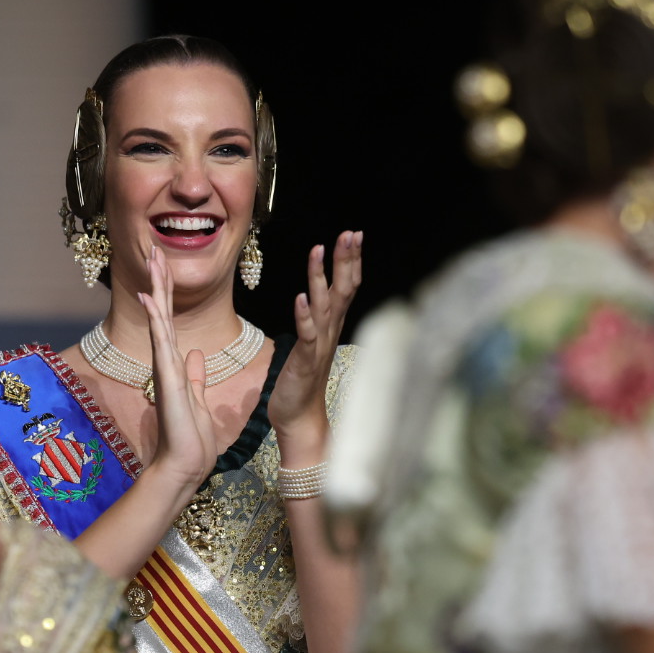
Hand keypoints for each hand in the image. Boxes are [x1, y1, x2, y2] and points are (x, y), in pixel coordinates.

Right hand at [139, 248, 215, 492]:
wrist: (184, 467)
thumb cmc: (192, 440)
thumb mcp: (199, 400)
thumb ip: (196, 377)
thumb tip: (196, 354)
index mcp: (175, 366)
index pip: (170, 322)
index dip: (167, 294)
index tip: (164, 266)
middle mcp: (165, 362)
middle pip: (161, 313)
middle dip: (159, 280)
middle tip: (153, 248)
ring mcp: (163, 369)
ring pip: (159, 319)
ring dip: (156, 288)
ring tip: (152, 258)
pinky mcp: (166, 379)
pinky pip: (161, 342)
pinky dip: (156, 319)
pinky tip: (150, 298)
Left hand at [268, 231, 362, 443]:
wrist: (300, 419)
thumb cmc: (303, 382)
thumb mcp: (312, 344)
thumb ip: (317, 320)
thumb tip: (316, 297)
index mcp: (333, 326)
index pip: (347, 287)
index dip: (351, 261)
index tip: (354, 235)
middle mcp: (330, 332)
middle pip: (343, 290)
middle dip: (346, 260)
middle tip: (350, 233)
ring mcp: (318, 345)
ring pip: (323, 305)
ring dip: (321, 277)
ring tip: (318, 250)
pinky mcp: (304, 360)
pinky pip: (306, 334)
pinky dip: (304, 315)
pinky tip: (300, 297)